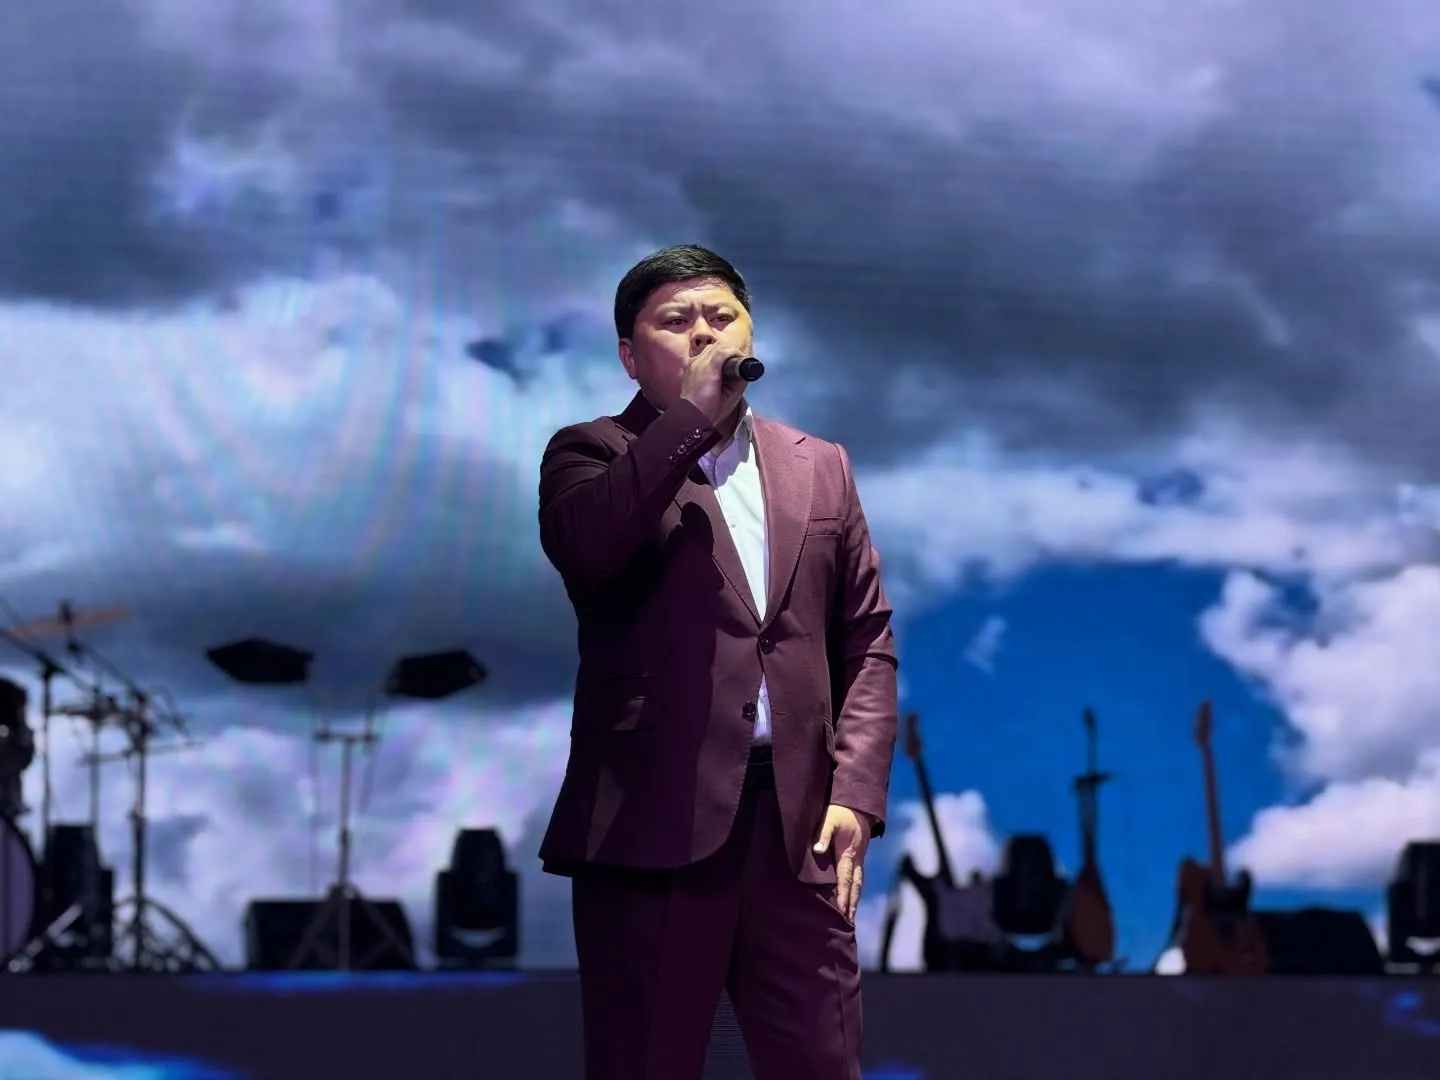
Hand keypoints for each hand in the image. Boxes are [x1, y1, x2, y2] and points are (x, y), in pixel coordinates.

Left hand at [679, 340, 748, 423]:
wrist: (690, 416)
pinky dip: (710, 356)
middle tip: (737, 360)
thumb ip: (738, 382)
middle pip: (716, 346)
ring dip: (719, 352)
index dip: (736, 352)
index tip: (742, 359)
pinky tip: (714, 365)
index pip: (724, 350)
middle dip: (729, 350)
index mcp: (710, 369)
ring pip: (708, 349)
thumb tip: (743, 373)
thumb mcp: (729, 396)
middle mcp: (699, 362)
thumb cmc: (711, 408)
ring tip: (727, 362)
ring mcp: (692, 364)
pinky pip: (701, 355)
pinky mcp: (688, 367)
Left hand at [813, 804, 871, 922]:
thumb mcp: (829, 820)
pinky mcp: (858, 857)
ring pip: (858, 883)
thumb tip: (816, 851)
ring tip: (851, 916)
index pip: (846, 878)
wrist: (857, 805)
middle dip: (852, 904)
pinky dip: (855, 890)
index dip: (843, 895)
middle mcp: (856, 859)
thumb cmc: (840, 813)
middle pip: (856, 886)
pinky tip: (851, 898)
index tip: (841, 910)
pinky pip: (858, 877)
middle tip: (849, 922)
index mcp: (848, 853)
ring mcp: (859, 859)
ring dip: (855, 900)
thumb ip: (822, 835)